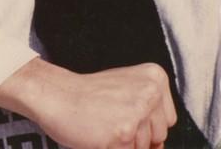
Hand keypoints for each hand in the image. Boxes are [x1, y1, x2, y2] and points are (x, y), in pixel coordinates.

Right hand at [0, 58, 175, 148]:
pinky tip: (98, 134)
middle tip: (107, 117)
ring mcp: (137, 115)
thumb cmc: (84, 94)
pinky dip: (110, 148)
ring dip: (122, 144)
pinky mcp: (122, 135)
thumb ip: (149, 113)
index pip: (167, 120)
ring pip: (143, 148)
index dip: (144, 124)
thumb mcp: (125, 90)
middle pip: (159, 136)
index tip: (120, 111)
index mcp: (154, 77)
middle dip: (135, 136)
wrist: (53, 93)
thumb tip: (160, 147)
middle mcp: (150, 93)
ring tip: (101, 124)